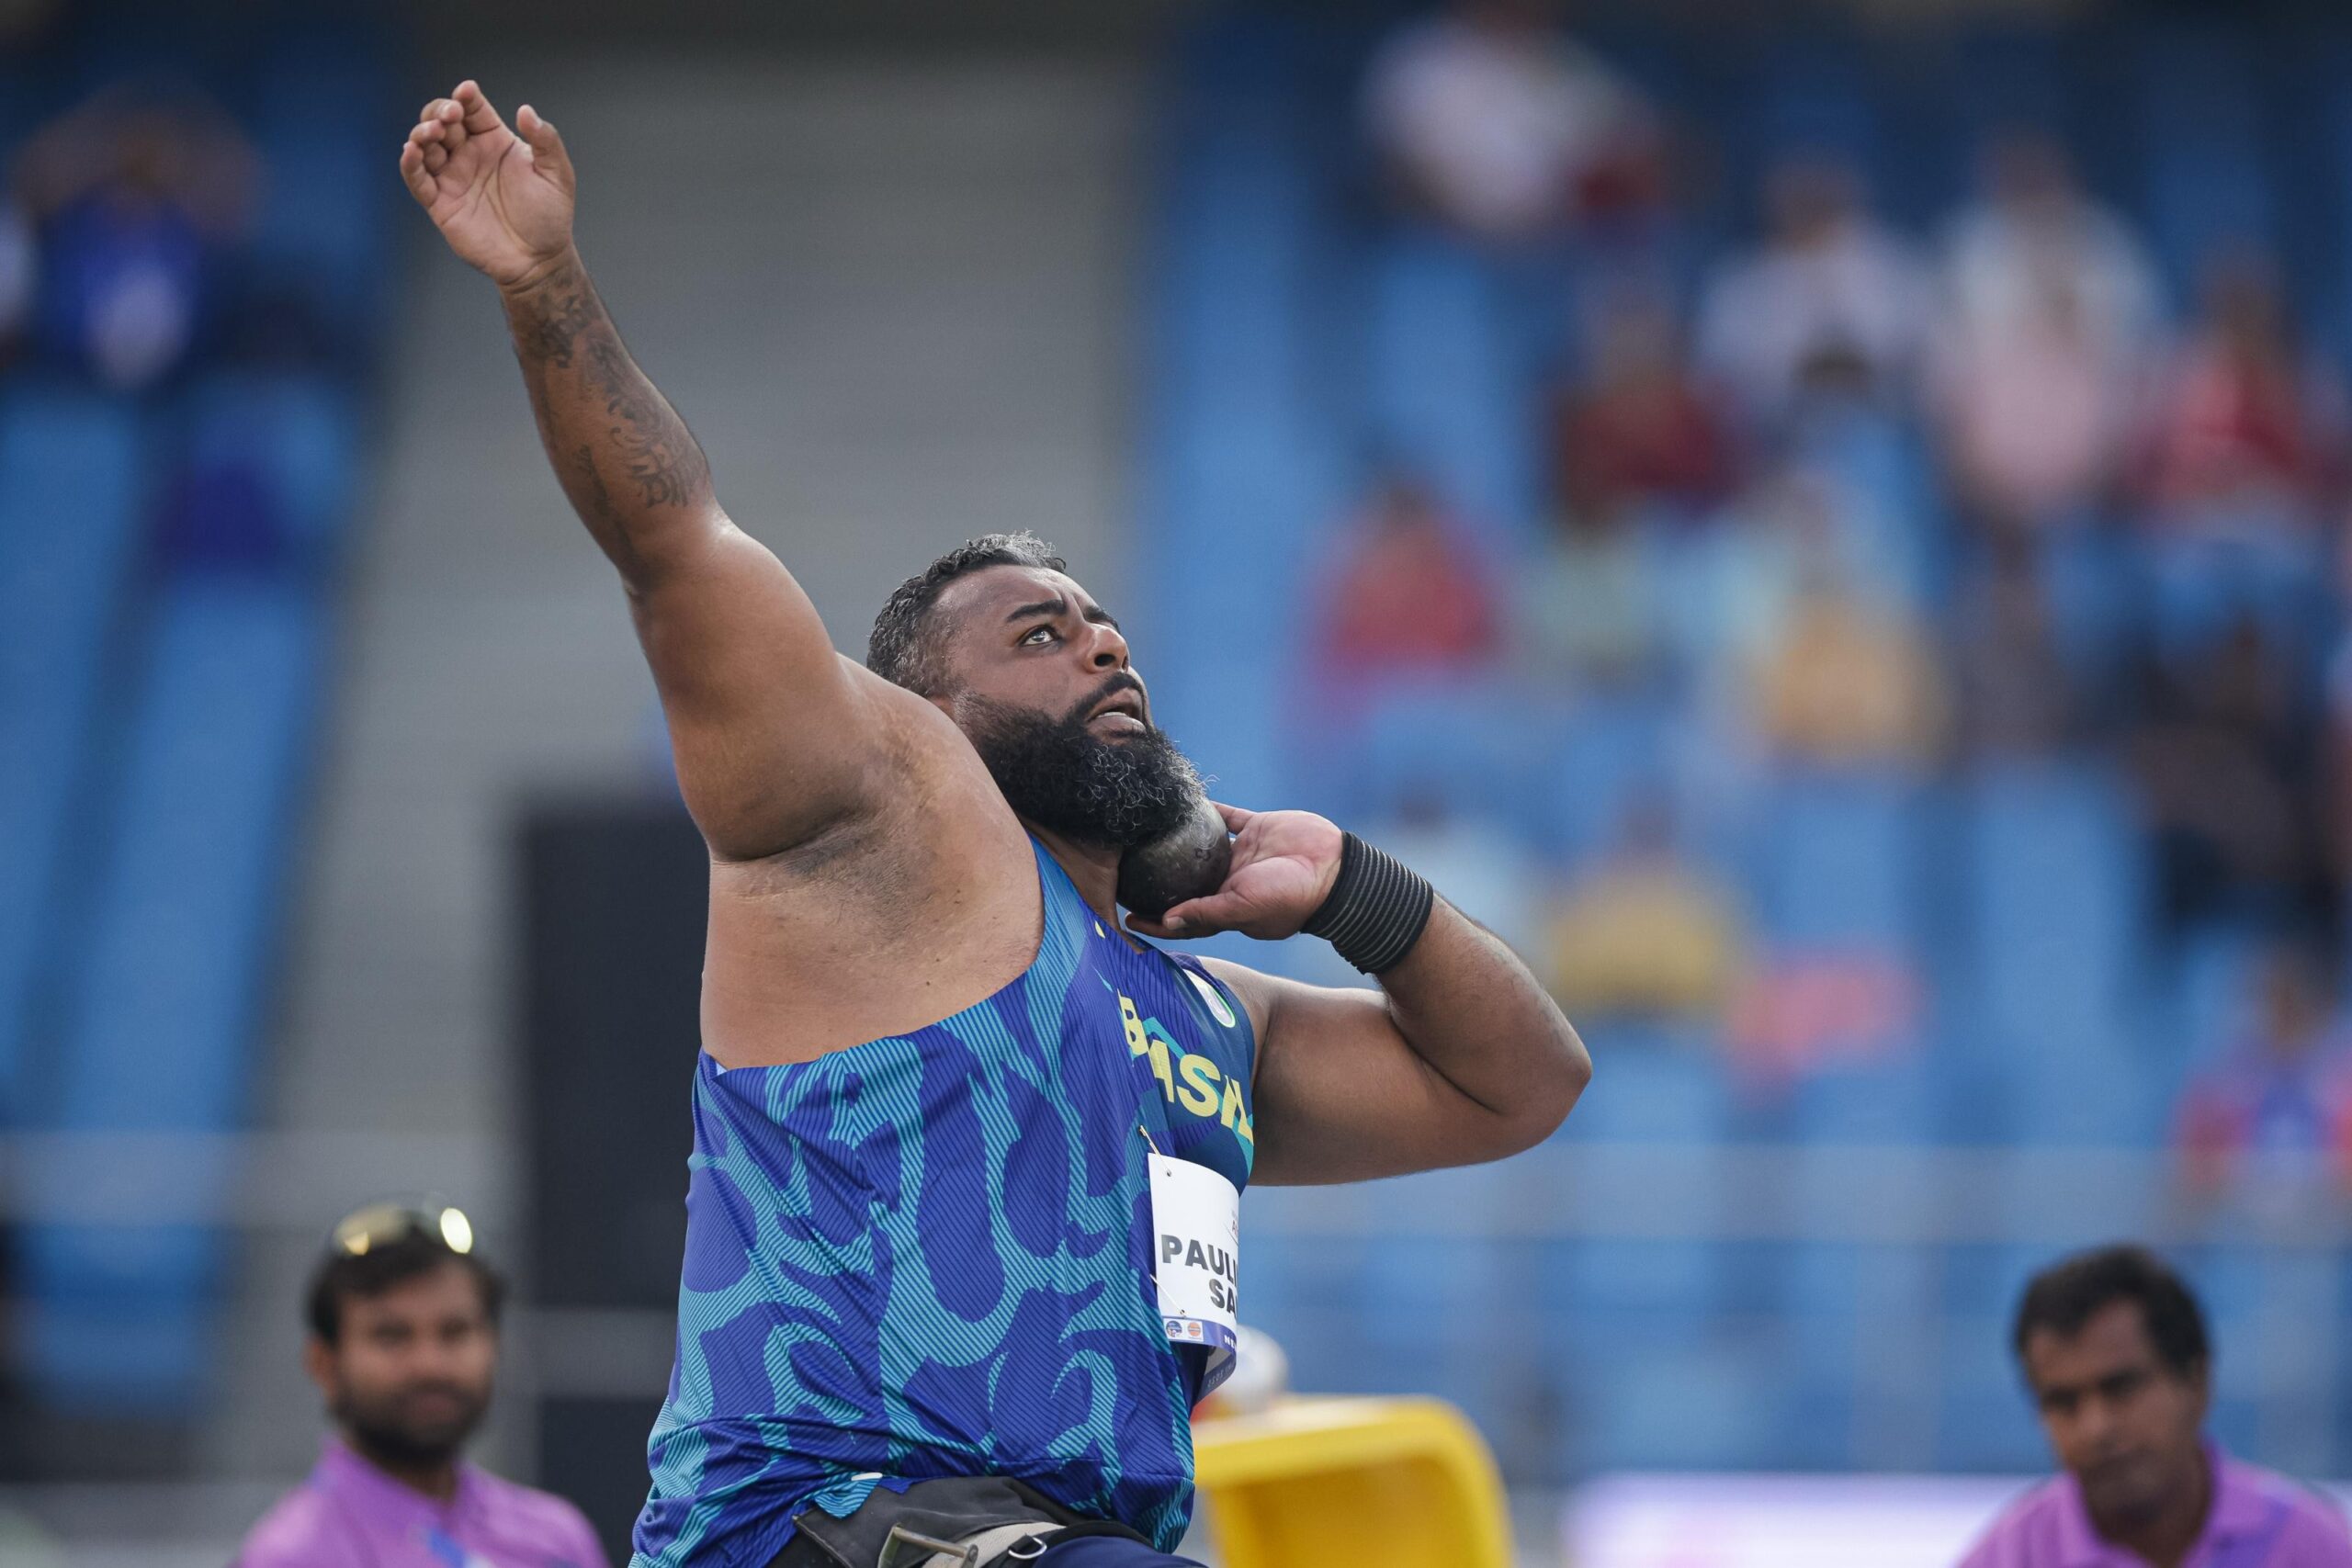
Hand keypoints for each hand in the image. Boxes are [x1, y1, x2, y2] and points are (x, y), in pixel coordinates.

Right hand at [398, 81, 575, 290]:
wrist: (539, 260)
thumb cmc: (550, 216)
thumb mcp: (557, 174)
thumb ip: (546, 140)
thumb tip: (525, 110)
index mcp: (495, 140)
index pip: (473, 109)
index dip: (466, 97)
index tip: (467, 92)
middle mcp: (469, 154)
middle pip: (442, 120)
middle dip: (440, 111)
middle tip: (450, 116)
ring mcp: (452, 177)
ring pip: (425, 144)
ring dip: (423, 132)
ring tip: (434, 132)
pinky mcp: (440, 202)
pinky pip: (417, 179)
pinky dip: (410, 163)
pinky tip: (411, 151)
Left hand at [1126, 804, 1342, 941]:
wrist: (1334, 868)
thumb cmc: (1291, 897)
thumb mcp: (1245, 908)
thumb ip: (1207, 912)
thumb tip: (1167, 920)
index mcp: (1228, 908)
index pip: (1185, 917)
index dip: (1157, 920)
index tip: (1126, 917)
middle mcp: (1231, 882)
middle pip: (1188, 881)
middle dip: (1160, 880)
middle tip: (1126, 870)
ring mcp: (1243, 855)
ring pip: (1202, 847)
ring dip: (1179, 841)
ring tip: (1147, 830)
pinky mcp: (1256, 830)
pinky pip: (1226, 817)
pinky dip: (1208, 808)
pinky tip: (1183, 798)